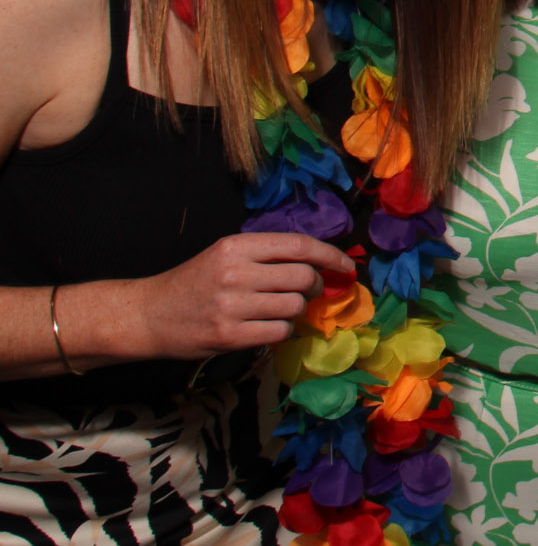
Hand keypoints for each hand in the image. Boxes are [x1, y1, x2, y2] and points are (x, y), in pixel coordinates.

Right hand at [124, 232, 352, 357]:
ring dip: (295, 311)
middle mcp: (236, 272)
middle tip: (308, 292)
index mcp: (237, 246)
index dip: (330, 255)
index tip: (347, 266)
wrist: (146, 315)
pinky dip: (281, 331)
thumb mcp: (225, 256)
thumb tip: (318, 263)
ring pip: (294, 307)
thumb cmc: (192, 283)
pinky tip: (267, 328)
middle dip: (315, 286)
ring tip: (276, 310)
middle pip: (303, 278)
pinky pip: (279, 332)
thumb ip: (266, 256)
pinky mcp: (228, 335)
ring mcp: (232, 305)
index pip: (299, 245)